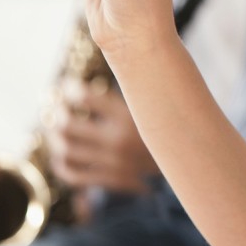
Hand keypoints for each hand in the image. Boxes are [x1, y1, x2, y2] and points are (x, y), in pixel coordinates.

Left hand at [45, 76, 159, 194]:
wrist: (191, 161)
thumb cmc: (169, 123)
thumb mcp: (155, 103)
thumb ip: (132, 88)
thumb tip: (110, 66)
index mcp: (131, 116)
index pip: (85, 97)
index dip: (70, 89)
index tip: (68, 86)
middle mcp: (119, 140)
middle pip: (67, 125)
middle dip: (56, 113)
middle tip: (57, 107)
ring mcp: (114, 163)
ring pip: (65, 149)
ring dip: (55, 137)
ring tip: (56, 128)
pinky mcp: (111, 179)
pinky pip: (73, 174)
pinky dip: (62, 164)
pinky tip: (63, 154)